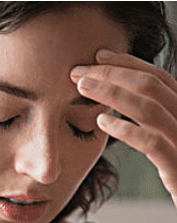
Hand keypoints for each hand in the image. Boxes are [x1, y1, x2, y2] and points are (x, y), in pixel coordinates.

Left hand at [70, 49, 176, 207]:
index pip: (158, 77)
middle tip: (77, 72)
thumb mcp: (169, 142)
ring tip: (82, 89)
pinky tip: (101, 123)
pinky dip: (125, 129)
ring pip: (149, 108)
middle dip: (111, 74)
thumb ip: (151, 122)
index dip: (128, 64)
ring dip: (112, 94)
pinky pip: (152, 143)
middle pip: (151, 86)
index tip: (98, 56)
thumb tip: (117, 104)